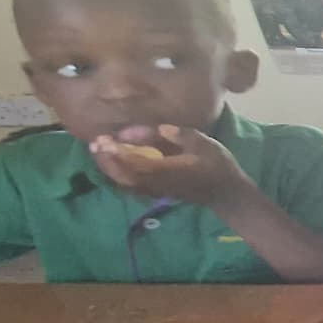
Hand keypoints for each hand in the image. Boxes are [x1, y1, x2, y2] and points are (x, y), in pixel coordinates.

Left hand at [91, 124, 249, 206]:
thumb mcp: (202, 143)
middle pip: (124, 174)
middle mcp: (158, 182)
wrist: (226, 194)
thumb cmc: (217, 165)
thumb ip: (176, 135)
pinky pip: (129, 185)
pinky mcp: (155, 192)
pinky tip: (112, 165)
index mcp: (170, 169)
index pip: (136, 163)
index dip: (117, 153)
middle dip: (107, 159)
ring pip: (124, 182)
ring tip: (99, 151)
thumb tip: (154, 129)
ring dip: (109, 167)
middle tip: (96, 142)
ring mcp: (155, 190)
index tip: (104, 139)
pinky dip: (117, 175)